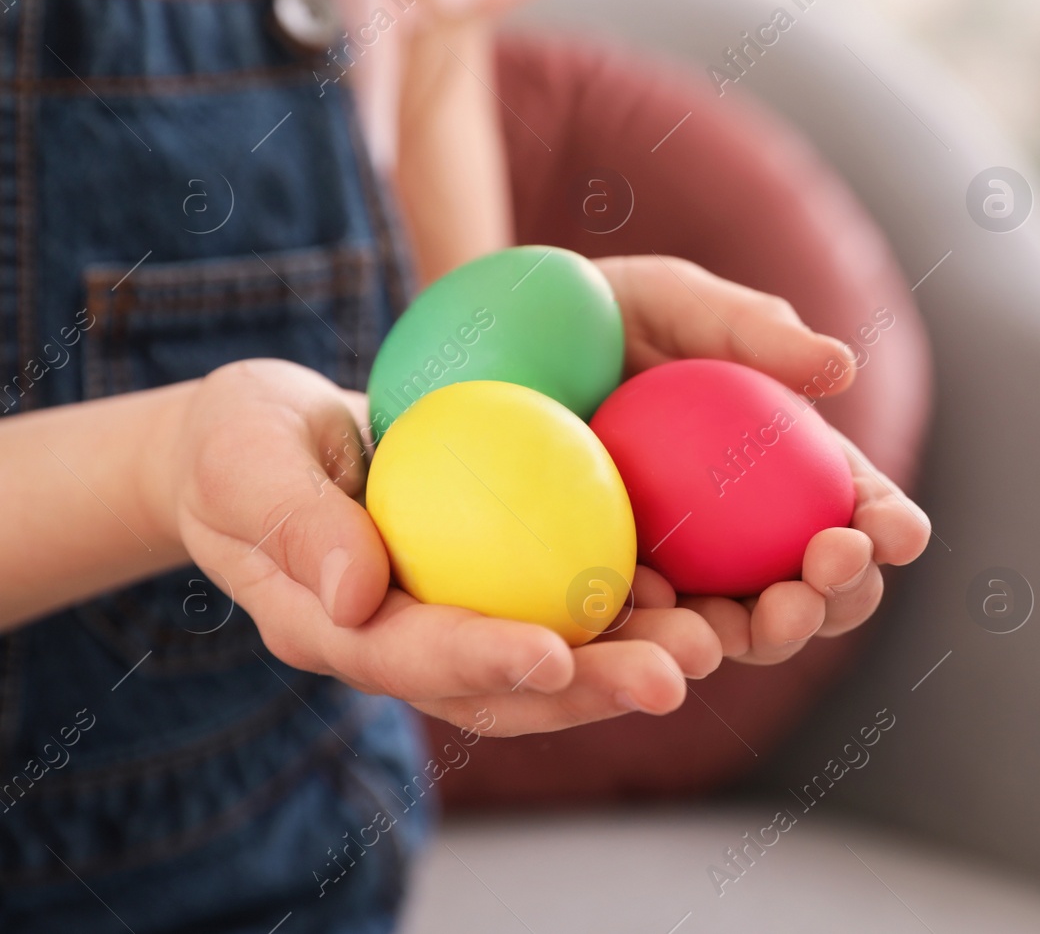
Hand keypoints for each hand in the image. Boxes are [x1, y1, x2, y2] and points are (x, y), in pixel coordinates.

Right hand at [145, 358, 721, 735]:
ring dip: (631, 661)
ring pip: (554, 663)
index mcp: (337, 628)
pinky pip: (570, 607)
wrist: (274, 437)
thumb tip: (353, 594)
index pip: (412, 656)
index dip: (482, 661)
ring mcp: (460, 620)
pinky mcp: (501, 587)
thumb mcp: (242, 457)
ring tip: (710, 646)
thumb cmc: (241, 440)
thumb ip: (290, 520)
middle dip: (591, 690)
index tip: (553, 657)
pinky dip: (632, 606)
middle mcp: (410, 643)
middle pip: (505, 688)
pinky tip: (698, 587)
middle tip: (675, 675)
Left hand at [597, 255, 931, 664]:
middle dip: (835, 601)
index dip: (887, 528)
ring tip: (755, 624)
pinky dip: (655, 629)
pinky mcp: (609, 596)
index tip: (897, 533)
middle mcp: (748, 535)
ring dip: (759, 637)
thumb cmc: (607, 310)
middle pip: (814, 589)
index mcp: (791, 469)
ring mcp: (681, 573)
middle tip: (817, 583)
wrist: (495, 343)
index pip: (856, 507)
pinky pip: (640, 628)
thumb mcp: (679, 303)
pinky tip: (650, 609)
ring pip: (739, 629)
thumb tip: (842, 368)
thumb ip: (756, 332)